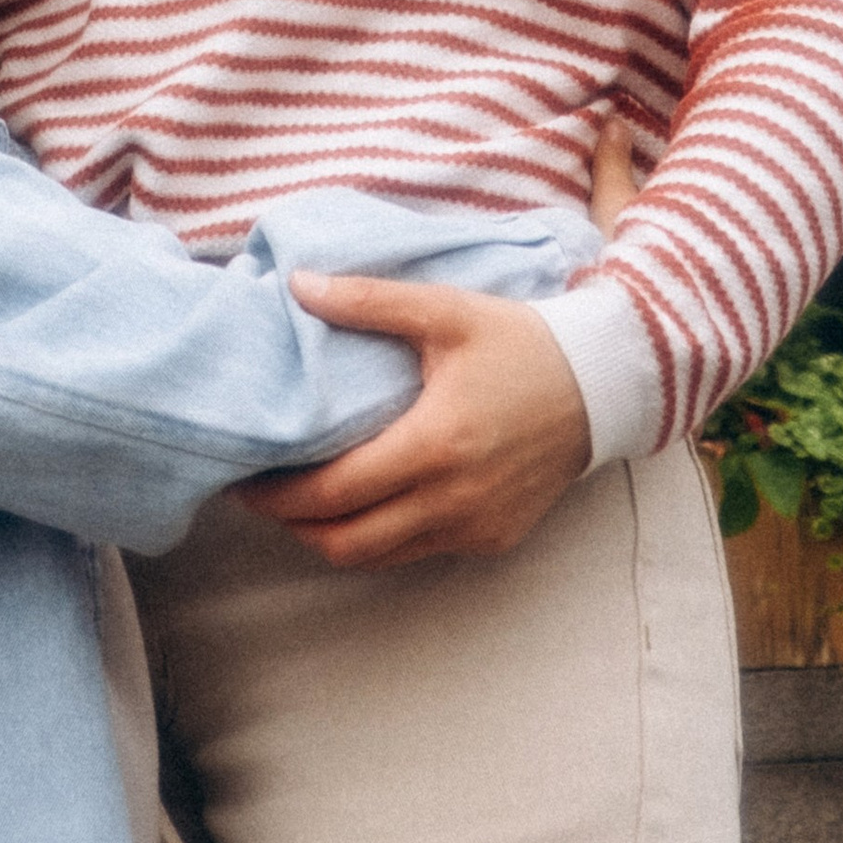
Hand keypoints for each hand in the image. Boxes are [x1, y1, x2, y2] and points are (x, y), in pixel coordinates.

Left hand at [241, 114, 644, 571]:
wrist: (600, 385)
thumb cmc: (518, 341)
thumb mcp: (444, 310)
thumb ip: (369, 299)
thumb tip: (298, 285)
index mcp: (435, 446)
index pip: (334, 493)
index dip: (278, 495)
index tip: (242, 477)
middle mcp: (453, 500)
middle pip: (345, 541)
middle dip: (292, 525)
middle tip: (258, 494)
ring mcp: (474, 527)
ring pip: (378, 557)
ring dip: (331, 536)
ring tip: (299, 501)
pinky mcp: (492, 539)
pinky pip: (416, 552)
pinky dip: (378, 537)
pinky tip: (362, 502)